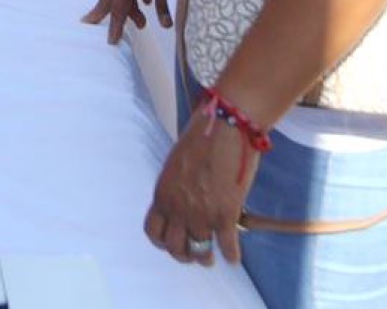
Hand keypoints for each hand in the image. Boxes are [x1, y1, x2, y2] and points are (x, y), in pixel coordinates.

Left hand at [144, 105, 255, 266]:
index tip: (170, 244)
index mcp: (162, 193)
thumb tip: (184, 198)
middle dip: (183, 255)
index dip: (161, 242)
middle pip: (174, 247)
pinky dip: (231, 255)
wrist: (226, 126)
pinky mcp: (226, 214)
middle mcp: (178, 208)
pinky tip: (233, 258)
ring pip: (199, 252)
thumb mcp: (178, 163)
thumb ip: (177, 186)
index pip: (152, 230)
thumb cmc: (203, 136)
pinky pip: (227, 246)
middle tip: (193, 256)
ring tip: (209, 260)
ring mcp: (201, 214)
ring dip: (205, 259)